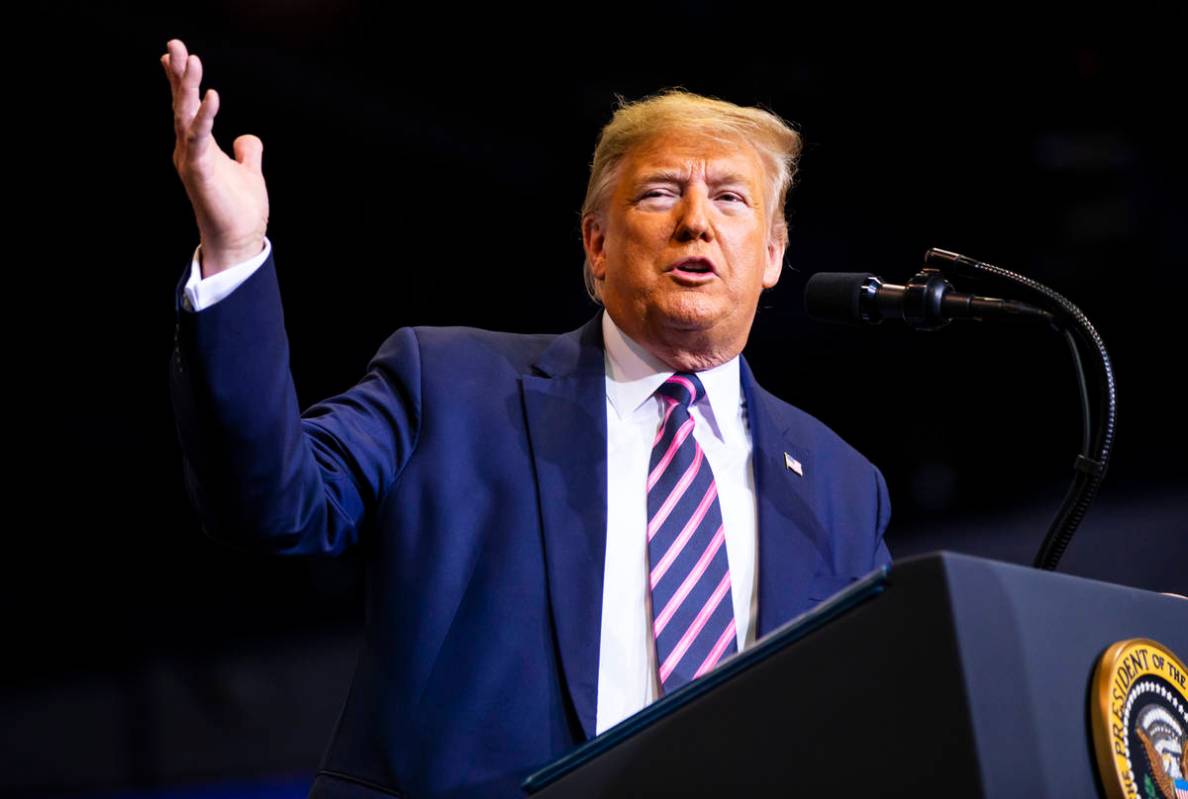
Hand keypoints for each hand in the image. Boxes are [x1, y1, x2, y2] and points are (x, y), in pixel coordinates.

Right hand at [162, 39, 268, 275]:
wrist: (238, 241)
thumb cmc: (239, 210)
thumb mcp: (248, 172)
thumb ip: (247, 152)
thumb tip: (247, 137)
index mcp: (198, 148)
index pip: (187, 108)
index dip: (181, 82)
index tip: (176, 55)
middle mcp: (189, 151)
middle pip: (180, 105)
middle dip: (178, 74)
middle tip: (174, 44)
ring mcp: (191, 160)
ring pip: (184, 116)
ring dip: (186, 86)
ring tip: (189, 58)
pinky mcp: (200, 171)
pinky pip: (200, 138)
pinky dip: (205, 116)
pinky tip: (212, 94)